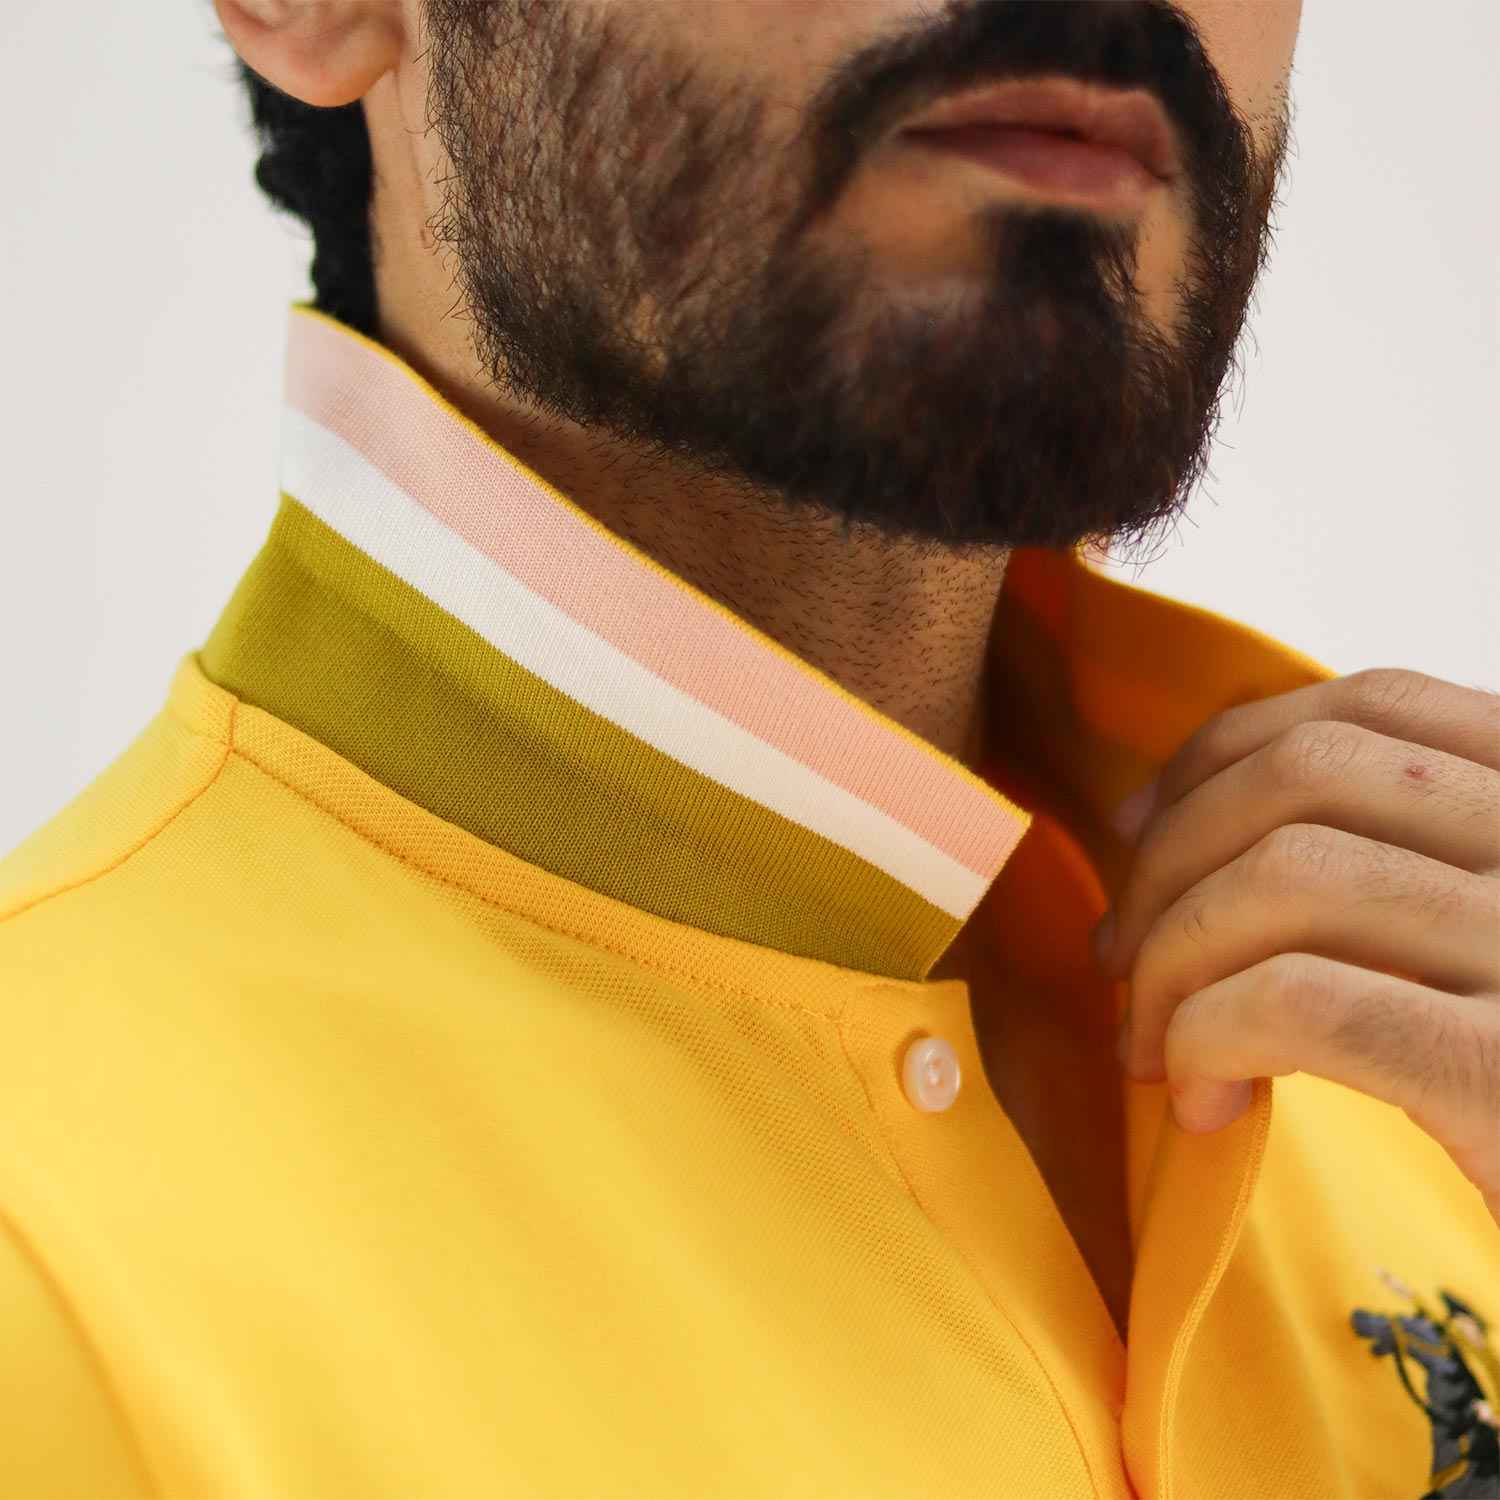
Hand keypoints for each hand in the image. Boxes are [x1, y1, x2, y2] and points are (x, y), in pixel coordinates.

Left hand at [1093, 668, 1499, 1224]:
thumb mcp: (1473, 936)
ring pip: (1285, 877)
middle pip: (1304, 778)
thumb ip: (1386, 858)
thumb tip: (1163, 818)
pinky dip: (1209, 1036)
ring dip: (1171, 959)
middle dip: (1168, 861)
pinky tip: (1203, 1103)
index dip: (1221, 756)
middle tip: (1121, 959)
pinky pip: (1301, 1002)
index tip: (1136, 832)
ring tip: (1153, 1048)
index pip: (1373, 708)